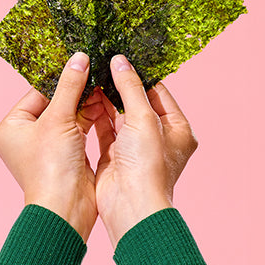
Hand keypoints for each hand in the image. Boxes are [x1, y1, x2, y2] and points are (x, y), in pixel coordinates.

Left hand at [0, 52, 103, 242]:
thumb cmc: (51, 168)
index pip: (38, 93)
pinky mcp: (66, 152)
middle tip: (95, 73)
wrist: (66, 207)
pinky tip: (104, 104)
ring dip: (86, 103)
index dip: (59, 79)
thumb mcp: (58, 119)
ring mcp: (47, 145)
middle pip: (55, 103)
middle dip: (76, 91)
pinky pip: (78, 127)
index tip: (79, 62)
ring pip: (69, 115)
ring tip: (103, 86)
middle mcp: (27, 136)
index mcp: (13, 127)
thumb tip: (79, 58)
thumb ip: (69, 87)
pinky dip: (91, 117)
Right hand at [94, 55, 198, 247]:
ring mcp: (135, 146)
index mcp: (177, 129)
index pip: (159, 93)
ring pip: (120, 115)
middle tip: (103, 66)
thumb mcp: (143, 118)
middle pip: (137, 103)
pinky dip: (97, 115)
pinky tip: (87, 99)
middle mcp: (157, 137)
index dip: (141, 76)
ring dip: (107, 100)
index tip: (123, 60)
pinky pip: (106, 129)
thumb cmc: (147, 166)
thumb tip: (120, 61)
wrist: (130, 205)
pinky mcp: (115, 154)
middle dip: (120, 87)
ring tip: (93, 78)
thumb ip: (131, 88)